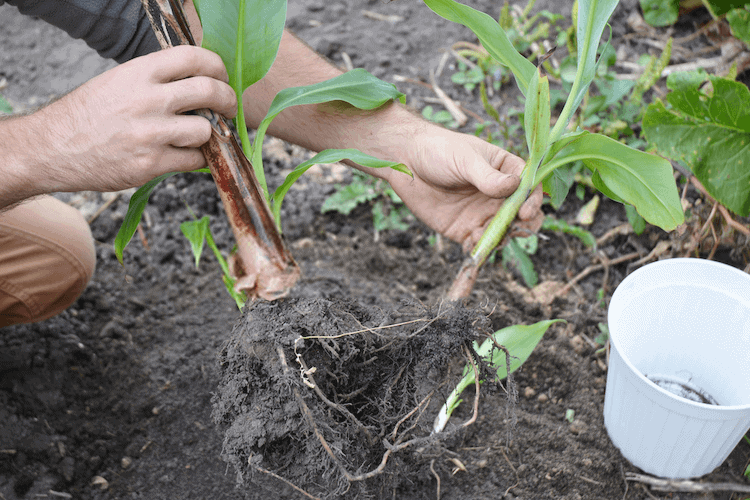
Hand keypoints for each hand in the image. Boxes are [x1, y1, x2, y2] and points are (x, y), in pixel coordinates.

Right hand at [27, 45, 236, 194]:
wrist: (52, 149)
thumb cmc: (88, 115)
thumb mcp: (118, 82)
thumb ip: (157, 80)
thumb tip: (202, 83)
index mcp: (138, 73)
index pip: (193, 57)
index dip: (217, 66)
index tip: (222, 77)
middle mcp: (147, 100)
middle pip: (210, 92)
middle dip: (228, 100)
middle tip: (229, 108)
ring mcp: (150, 134)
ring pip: (206, 131)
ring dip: (207, 135)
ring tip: (195, 136)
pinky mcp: (150, 164)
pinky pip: (193, 161)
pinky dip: (196, 159)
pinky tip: (185, 155)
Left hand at [386, 125, 543, 251]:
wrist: (406, 162)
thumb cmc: (439, 149)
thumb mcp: (465, 159)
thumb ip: (488, 177)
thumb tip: (515, 186)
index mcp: (505, 171)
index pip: (529, 188)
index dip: (532, 201)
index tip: (525, 211)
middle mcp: (498, 195)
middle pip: (522, 216)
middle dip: (523, 226)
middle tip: (513, 231)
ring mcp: (482, 213)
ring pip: (502, 233)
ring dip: (499, 239)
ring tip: (482, 233)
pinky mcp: (463, 229)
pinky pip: (478, 245)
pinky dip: (480, 248)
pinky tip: (472, 243)